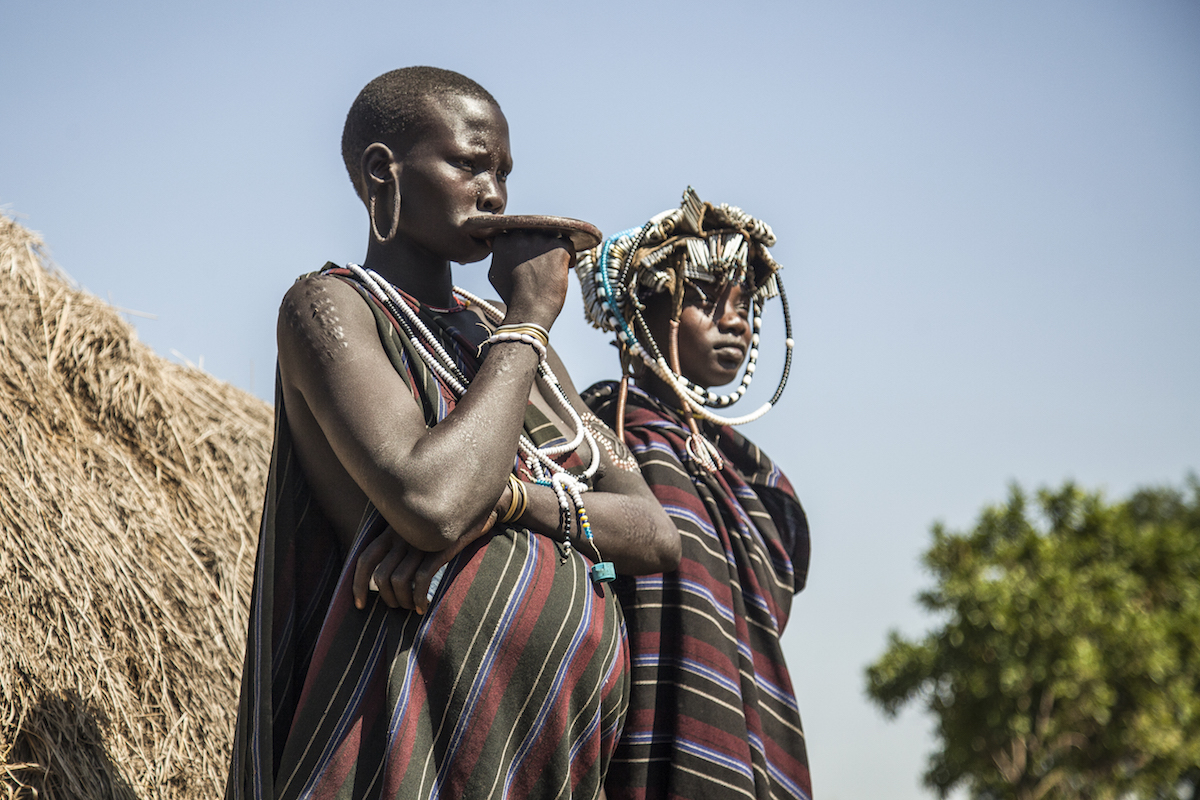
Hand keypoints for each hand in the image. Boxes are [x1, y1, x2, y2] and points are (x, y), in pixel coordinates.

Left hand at [352, 482, 512, 612]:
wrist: (481, 505)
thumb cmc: (446, 523)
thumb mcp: (418, 529)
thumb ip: (401, 546)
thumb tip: (385, 577)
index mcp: (392, 529)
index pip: (364, 558)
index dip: (357, 584)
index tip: (358, 604)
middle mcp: (403, 533)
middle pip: (380, 576)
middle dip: (386, 598)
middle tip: (397, 607)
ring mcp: (421, 540)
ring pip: (398, 581)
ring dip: (403, 601)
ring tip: (413, 607)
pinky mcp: (439, 547)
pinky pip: (421, 579)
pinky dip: (419, 598)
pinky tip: (424, 605)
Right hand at [488, 231, 573, 328]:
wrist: (529, 310)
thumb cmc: (512, 297)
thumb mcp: (495, 273)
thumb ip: (497, 254)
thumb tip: (493, 243)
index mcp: (503, 238)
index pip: (518, 234)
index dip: (525, 249)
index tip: (528, 263)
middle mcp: (521, 234)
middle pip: (536, 234)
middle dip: (540, 248)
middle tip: (541, 268)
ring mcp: (540, 239)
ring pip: (552, 238)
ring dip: (553, 252)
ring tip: (551, 271)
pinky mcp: (558, 246)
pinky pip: (568, 245)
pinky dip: (568, 257)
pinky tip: (563, 270)